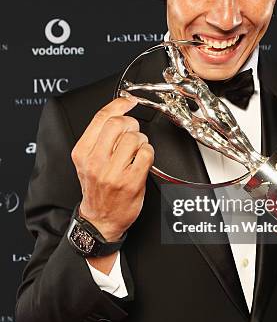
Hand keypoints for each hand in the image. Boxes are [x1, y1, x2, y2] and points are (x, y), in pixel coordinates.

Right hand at [71, 94, 153, 242]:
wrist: (100, 219)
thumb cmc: (97, 189)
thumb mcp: (87, 161)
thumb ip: (98, 137)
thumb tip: (118, 110)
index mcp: (83, 153)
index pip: (101, 118)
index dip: (118, 104)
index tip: (128, 101)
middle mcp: (95, 162)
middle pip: (118, 124)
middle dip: (130, 124)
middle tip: (132, 133)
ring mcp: (113, 173)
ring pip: (134, 138)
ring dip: (141, 141)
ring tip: (136, 151)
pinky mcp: (131, 181)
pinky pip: (146, 153)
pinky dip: (148, 153)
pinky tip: (142, 160)